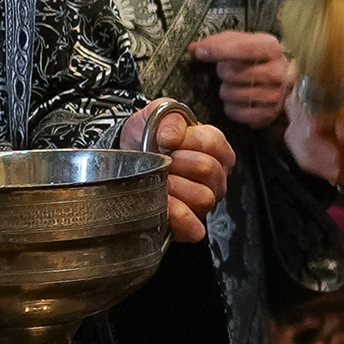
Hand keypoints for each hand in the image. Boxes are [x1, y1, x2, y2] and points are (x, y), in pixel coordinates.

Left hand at [138, 103, 229, 243]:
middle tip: (161, 162)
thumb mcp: (159, 114)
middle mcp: (216, 178)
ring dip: (174, 189)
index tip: (164, 138)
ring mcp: (205, 202)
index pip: (212, 143)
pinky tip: (164, 206)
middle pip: (208, 170)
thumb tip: (170, 138)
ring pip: (203, 198)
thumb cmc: (148, 136)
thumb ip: (171, 118)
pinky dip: (179, 218)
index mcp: (216, 149)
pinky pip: (195, 229)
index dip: (185, 140)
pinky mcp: (190, 225)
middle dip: (177, 164)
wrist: (127, 156)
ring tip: (158, 181)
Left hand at [192, 29, 295, 129]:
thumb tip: (194, 48)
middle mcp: (278, 71)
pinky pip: (235, 113)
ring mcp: (275, 95)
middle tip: (229, 71)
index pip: (244, 49)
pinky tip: (238, 100)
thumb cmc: (257, 60)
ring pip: (231, 94)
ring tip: (235, 85)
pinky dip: (231, 107)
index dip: (219, 50)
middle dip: (224, 72)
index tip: (200, 52)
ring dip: (226, 90)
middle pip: (233, 74)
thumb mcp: (243, 42)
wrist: (282, 83)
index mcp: (272, 48)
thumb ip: (219, 41)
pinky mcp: (268, 114)